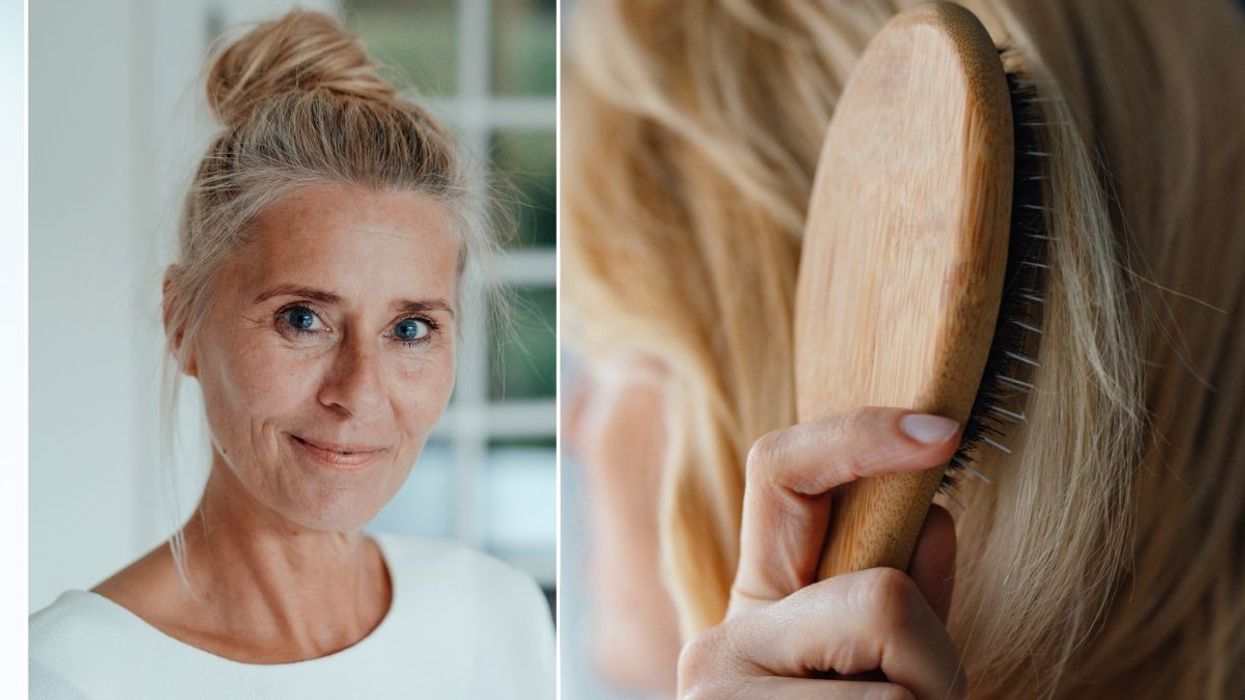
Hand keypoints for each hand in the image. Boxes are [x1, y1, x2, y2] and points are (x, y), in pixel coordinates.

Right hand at [677, 407, 967, 698]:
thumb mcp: (874, 659)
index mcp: (759, 599)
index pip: (779, 470)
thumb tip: (929, 520)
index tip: (942, 432)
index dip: (859, 437)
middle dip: (933, 655)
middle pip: (883, 597)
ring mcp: (720, 691)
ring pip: (899, 681)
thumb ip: (899, 593)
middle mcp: (723, 640)